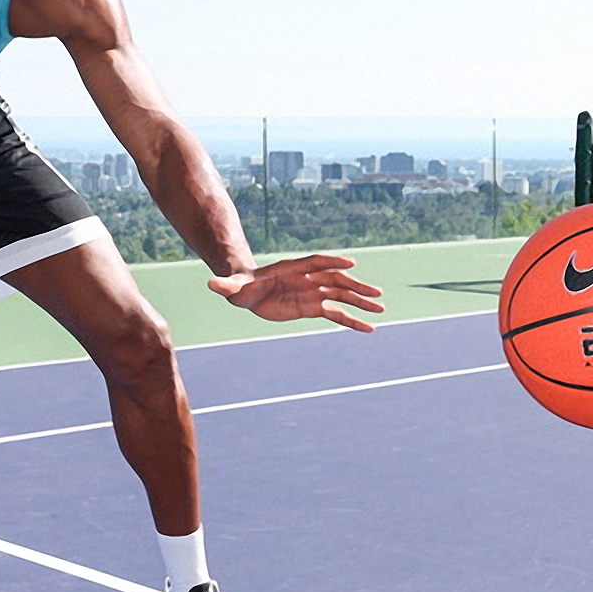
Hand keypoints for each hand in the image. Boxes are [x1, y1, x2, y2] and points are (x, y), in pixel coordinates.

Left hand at [206, 252, 385, 331]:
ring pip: (342, 295)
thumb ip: (227, 285)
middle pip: (337, 279)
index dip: (333, 261)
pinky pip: (336, 314)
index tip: (351, 264)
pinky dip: (351, 321)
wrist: (246, 293)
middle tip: (377, 294)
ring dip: (361, 302)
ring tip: (381, 309)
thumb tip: (211, 283)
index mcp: (293, 269)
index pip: (316, 262)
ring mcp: (313, 292)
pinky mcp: (313, 308)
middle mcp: (308, 279)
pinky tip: (368, 329)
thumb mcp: (233, 287)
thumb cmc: (240, 286)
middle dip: (356, 286)